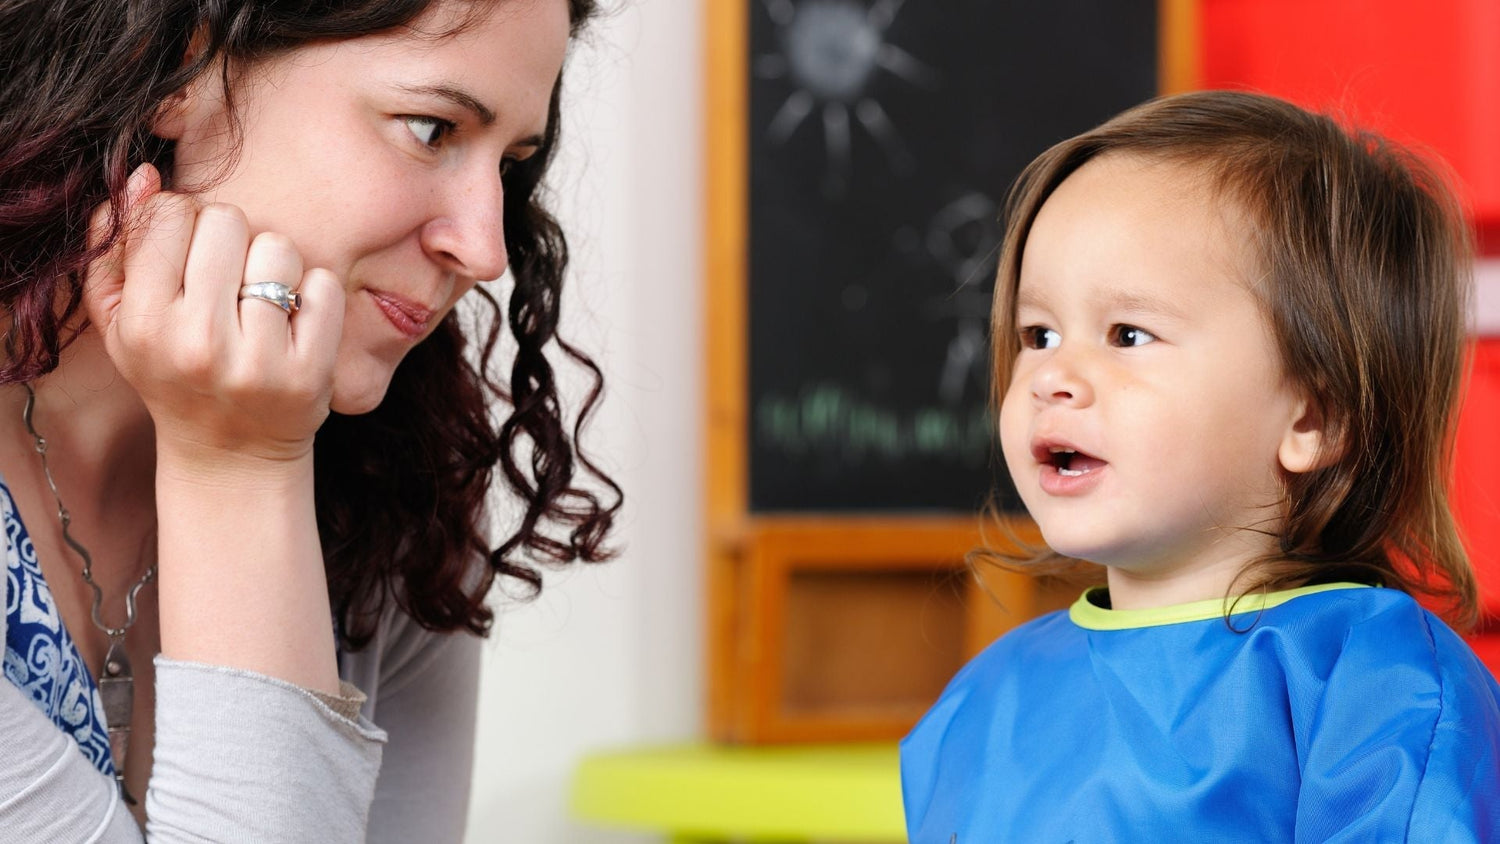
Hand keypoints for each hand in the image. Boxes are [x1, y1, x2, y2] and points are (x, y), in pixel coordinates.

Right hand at [84, 163, 344, 467]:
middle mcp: (197, 342)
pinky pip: (324, 284)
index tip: (190, 255)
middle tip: (228, 279)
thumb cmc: (173, 374)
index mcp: (144, 324)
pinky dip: (315, 294)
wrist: (231, 455)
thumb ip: (117, 246)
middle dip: (230, 239)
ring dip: (274, 264)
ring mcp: (258, 360)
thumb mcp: (123, 321)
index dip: (184, 222)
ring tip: (261, 300)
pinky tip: (295, 322)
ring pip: (278, 246)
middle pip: (226, 219)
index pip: (171, 214)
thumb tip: (143, 176)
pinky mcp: (310, 371)